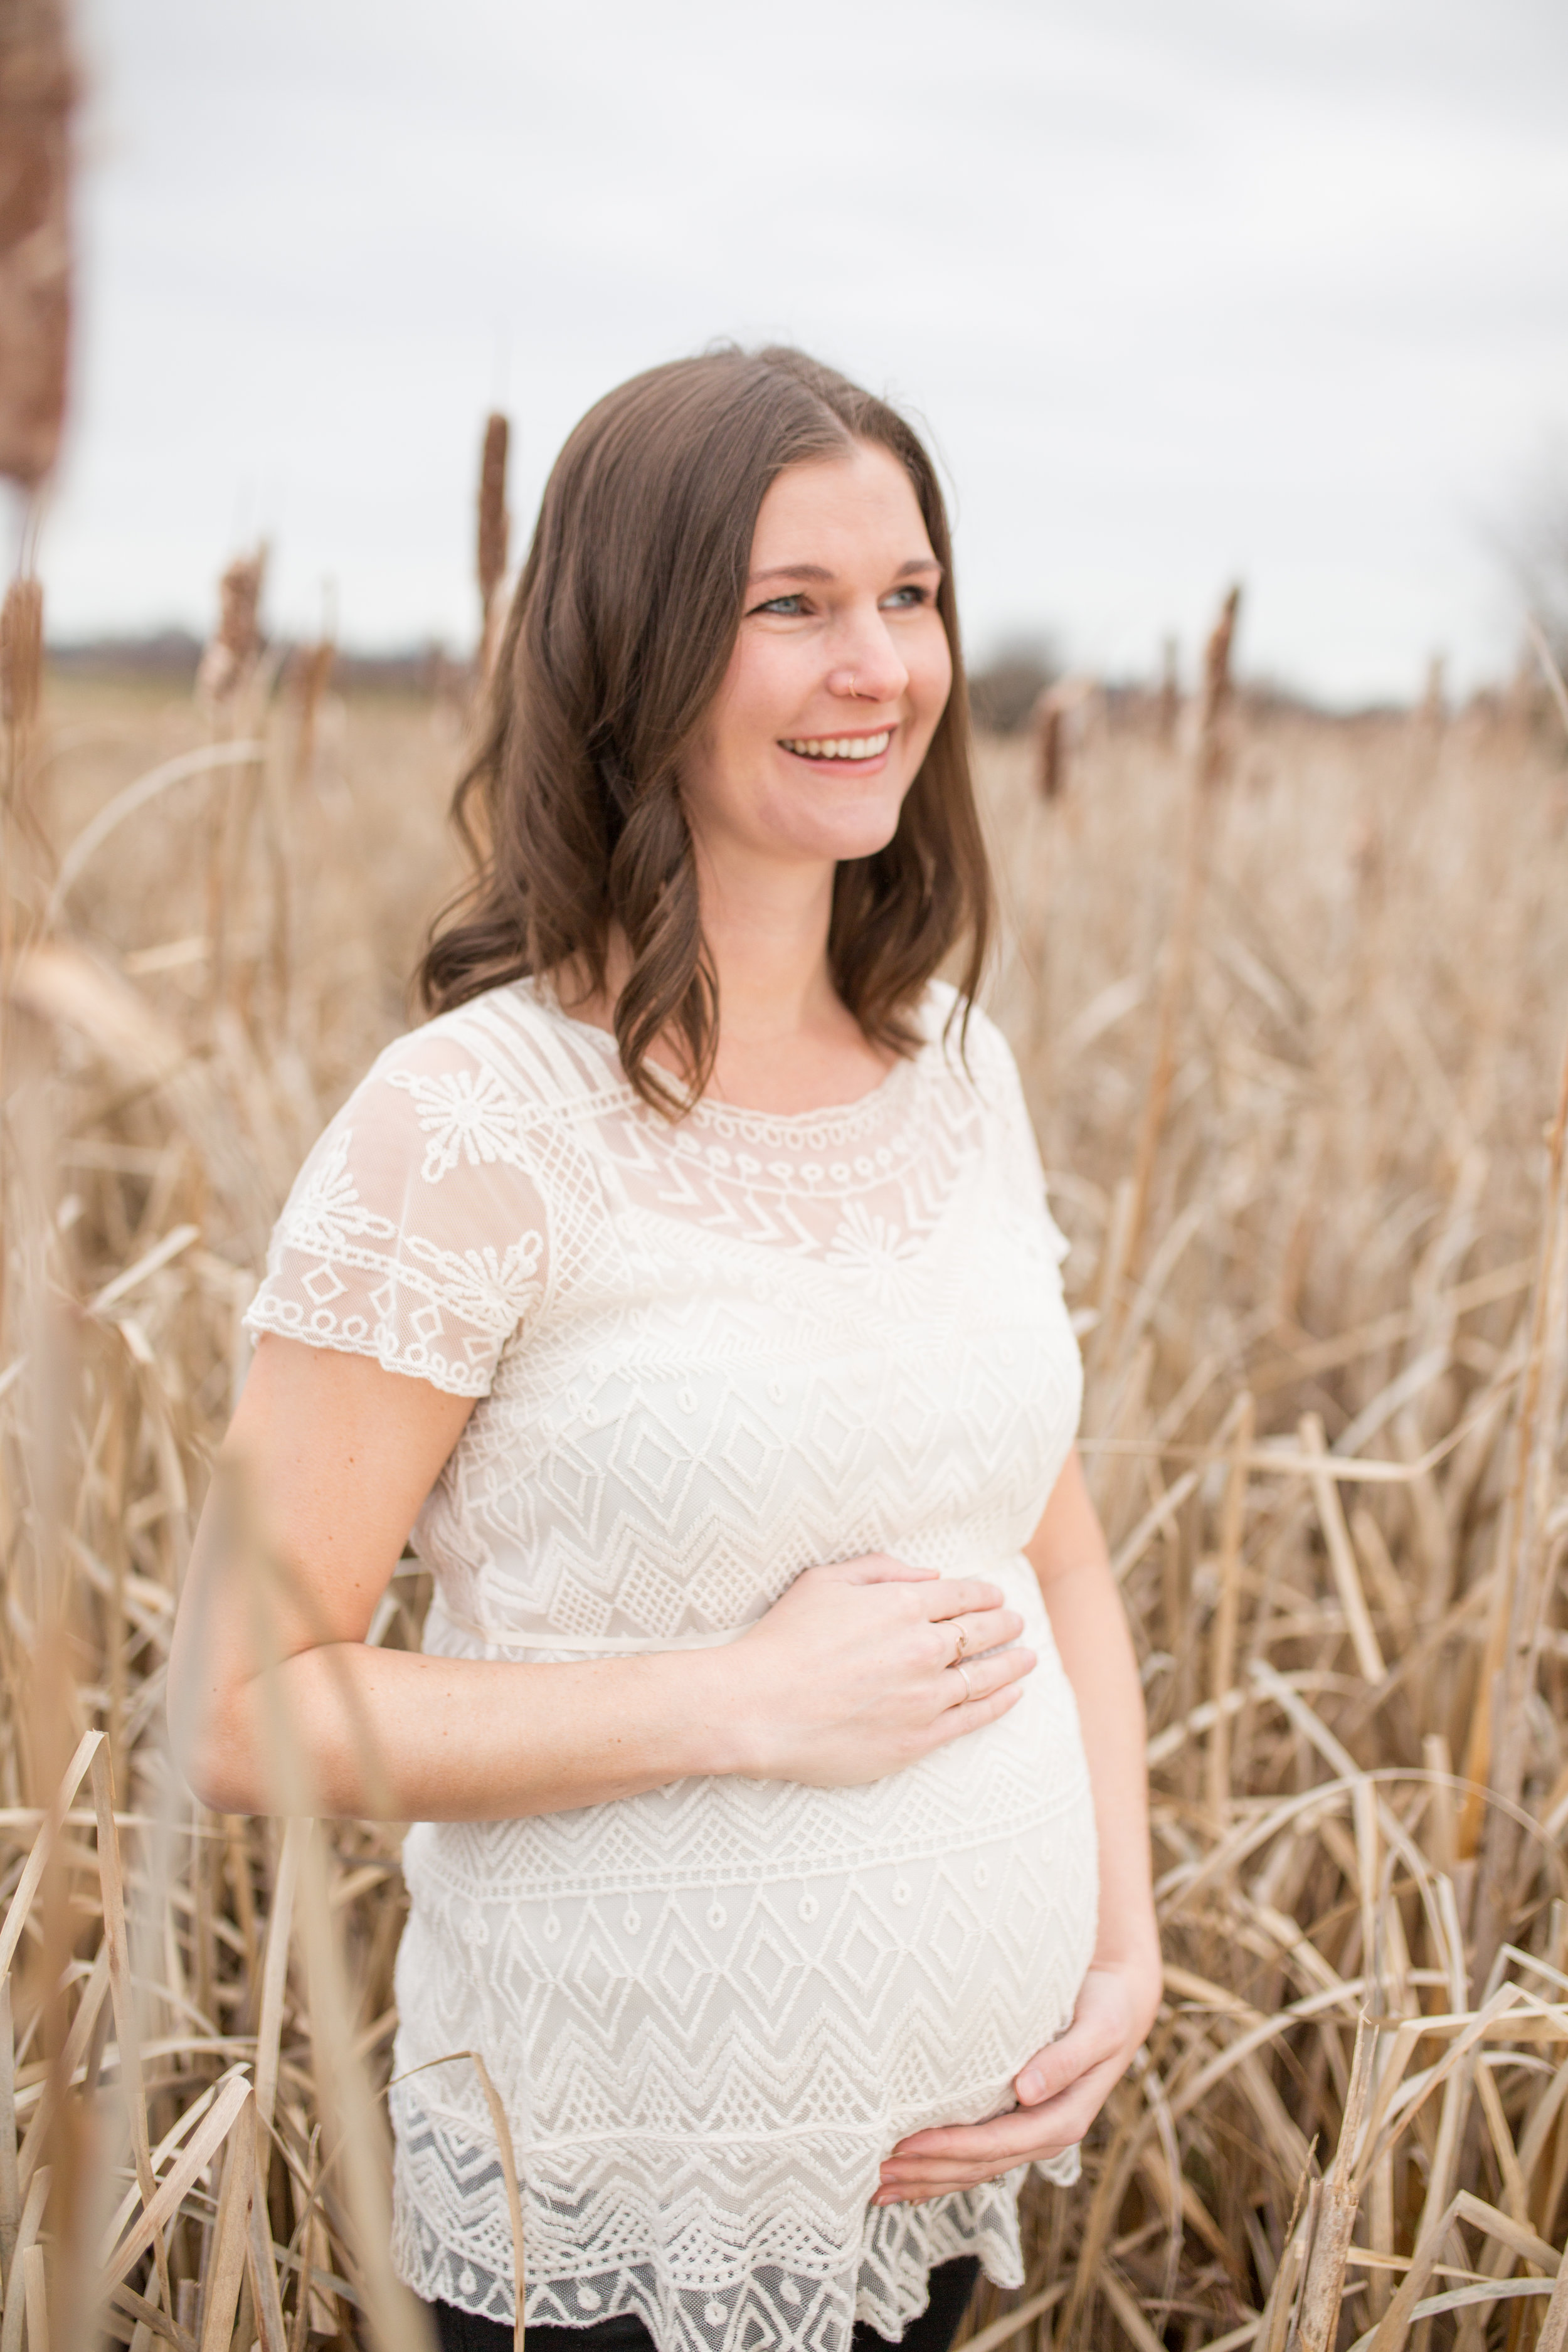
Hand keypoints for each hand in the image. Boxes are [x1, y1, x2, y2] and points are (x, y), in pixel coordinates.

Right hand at [728, 1554, 1034, 1786]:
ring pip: (985, 1675)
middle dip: (1004, 1624)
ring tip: (1027, 1657)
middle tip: (1016, 1622)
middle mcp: (923, 1648)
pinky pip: (973, 1718)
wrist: (760, 1707)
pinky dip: (1000, 1704)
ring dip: (1012, 1663)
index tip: (996, 1595)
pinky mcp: (919, 1739)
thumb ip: (879, 1569)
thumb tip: (928, 1574)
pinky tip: (1014, 1696)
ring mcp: (925, 1696)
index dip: (984, 1594)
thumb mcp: (824, 1581)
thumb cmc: (784, 1641)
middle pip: (981, 1632)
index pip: (960, 1596)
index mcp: (902, 1605)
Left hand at [872, 1959, 1160, 2204]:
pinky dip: (942, 2169)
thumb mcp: (1097, 2029)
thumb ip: (1064, 2060)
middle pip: (979, 2167)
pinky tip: (910, 2179)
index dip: (951, 2148)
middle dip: (927, 2174)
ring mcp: (1030, 2132)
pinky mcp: (1019, 2121)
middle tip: (874, 2177)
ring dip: (927, 2180)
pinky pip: (977, 2156)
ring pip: (974, 2169)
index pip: (997, 2144)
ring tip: (877, 2187)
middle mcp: (1045, 2133)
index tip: (906, 2146)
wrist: (1121, 2003)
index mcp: (1063, 2118)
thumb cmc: (1106, 2008)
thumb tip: (1026, 2091)